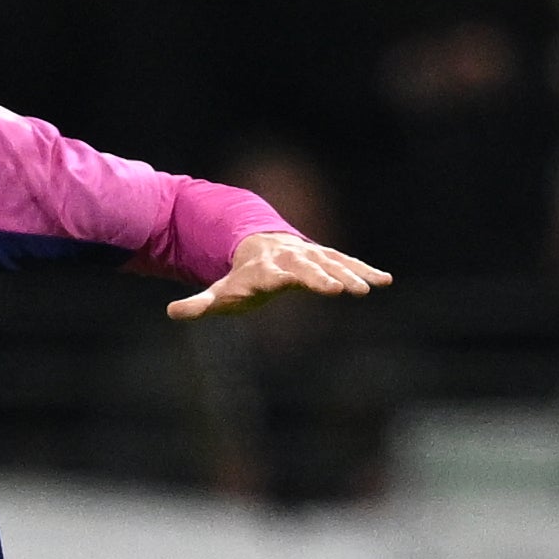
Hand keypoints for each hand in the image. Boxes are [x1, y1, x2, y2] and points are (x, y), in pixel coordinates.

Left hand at [168, 230, 390, 321]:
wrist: (257, 246)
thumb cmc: (239, 279)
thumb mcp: (218, 293)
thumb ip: (198, 305)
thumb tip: (172, 312)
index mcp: (266, 270)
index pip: (282, 276)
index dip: (298, 281)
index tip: (315, 287)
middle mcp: (292, 259)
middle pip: (311, 268)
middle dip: (329, 278)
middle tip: (348, 291)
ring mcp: (311, 257)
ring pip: (334, 264)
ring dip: (354, 274)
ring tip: (375, 287)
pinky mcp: (325, 259)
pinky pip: (346, 263)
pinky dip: (364, 270)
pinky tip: (386, 281)